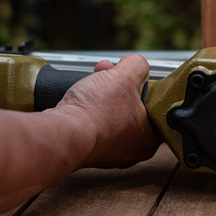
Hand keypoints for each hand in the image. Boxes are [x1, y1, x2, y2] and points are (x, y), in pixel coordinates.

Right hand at [57, 54, 160, 168]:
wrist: (63, 132)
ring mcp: (108, 152)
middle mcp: (131, 150)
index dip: (140, 82)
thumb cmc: (97, 111)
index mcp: (149, 138)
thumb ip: (138, 65)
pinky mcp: (87, 148)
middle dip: (117, 84)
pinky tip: (82, 97)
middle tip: (108, 73)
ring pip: (110, 113)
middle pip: (129, 107)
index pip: (152, 105)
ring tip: (92, 81)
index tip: (129, 73)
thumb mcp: (126, 76)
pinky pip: (92, 123)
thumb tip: (137, 64)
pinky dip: (88, 109)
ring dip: (102, 93)